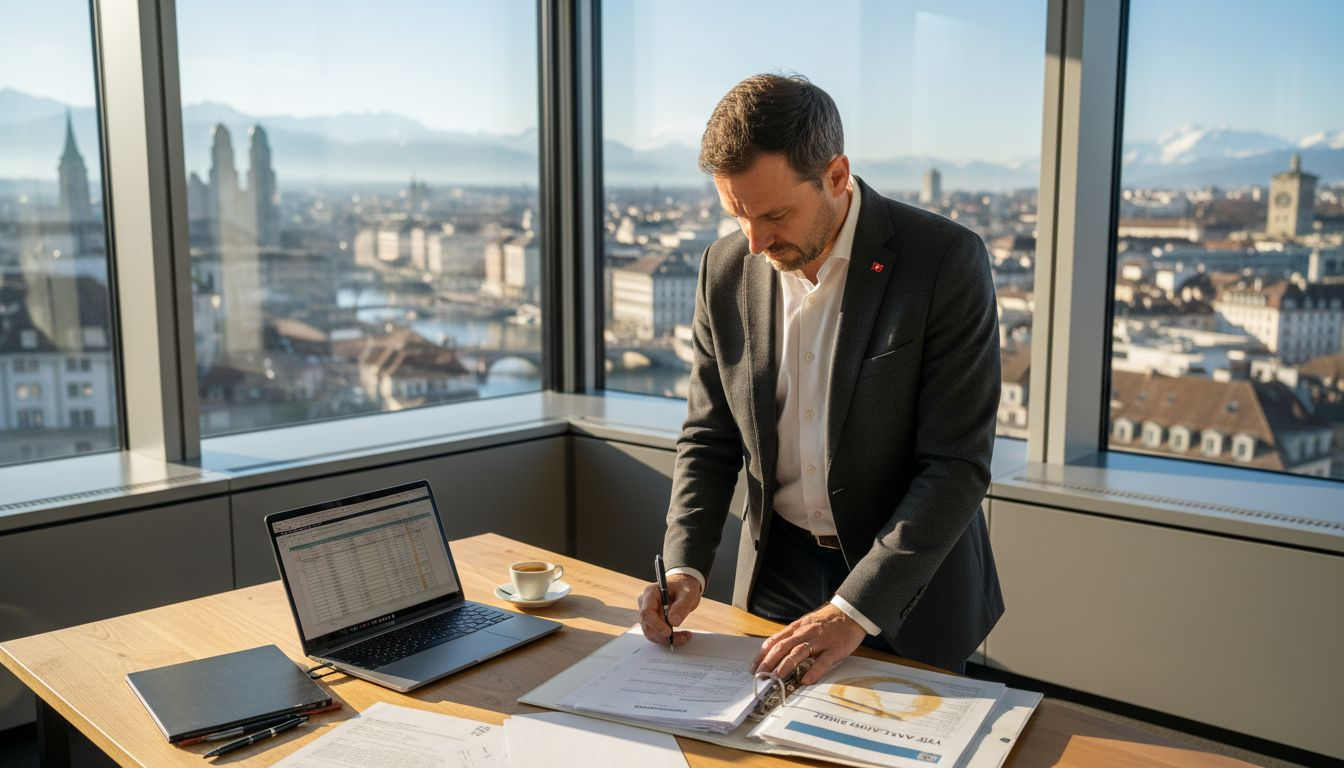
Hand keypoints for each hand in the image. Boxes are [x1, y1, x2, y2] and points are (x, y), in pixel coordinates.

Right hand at [637, 573, 701, 646]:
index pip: (646, 612)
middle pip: (647, 625)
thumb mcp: (688, 594)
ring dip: (666, 639)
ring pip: (650, 632)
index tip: (669, 632)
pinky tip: (680, 637)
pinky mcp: (652, 621)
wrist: (684, 586)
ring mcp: (648, 613)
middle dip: (663, 635)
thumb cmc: (684, 587)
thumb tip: (673, 622)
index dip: (656, 624)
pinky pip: (655, 634)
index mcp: (650, 593)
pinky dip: (667, 639)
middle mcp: (645, 603)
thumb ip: (681, 607)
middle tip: (683, 637)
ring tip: (684, 637)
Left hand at [751, 604, 865, 684]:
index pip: (774, 641)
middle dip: (769, 662)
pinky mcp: (834, 649)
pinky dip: (813, 671)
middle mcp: (805, 634)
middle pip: (782, 647)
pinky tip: (806, 680)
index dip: (762, 654)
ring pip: (799, 652)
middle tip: (760, 675)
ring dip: (785, 665)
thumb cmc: (826, 621)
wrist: (850, 613)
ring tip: (776, 677)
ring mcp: (819, 641)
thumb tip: (776, 651)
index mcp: (797, 628)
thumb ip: (793, 636)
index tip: (754, 667)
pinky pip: (822, 661)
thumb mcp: (806, 624)